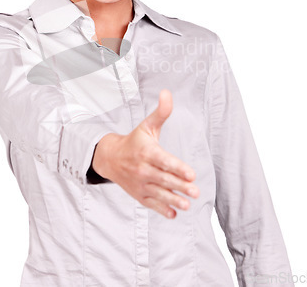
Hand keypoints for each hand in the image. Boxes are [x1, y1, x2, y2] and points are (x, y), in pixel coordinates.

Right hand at [92, 89, 199, 218]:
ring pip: (158, 193)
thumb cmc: (134, 140)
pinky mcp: (139, 195)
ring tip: (187, 204)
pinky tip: (173, 213)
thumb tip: (167, 92)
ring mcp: (140, 183)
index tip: (191, 174)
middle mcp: (143, 169)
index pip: (164, 161)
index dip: (177, 167)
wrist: (110, 158)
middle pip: (164, 179)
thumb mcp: (147, 125)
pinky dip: (161, 209)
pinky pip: (151, 204)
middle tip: (195, 191)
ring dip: (173, 200)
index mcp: (146, 152)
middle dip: (180, 186)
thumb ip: (161, 112)